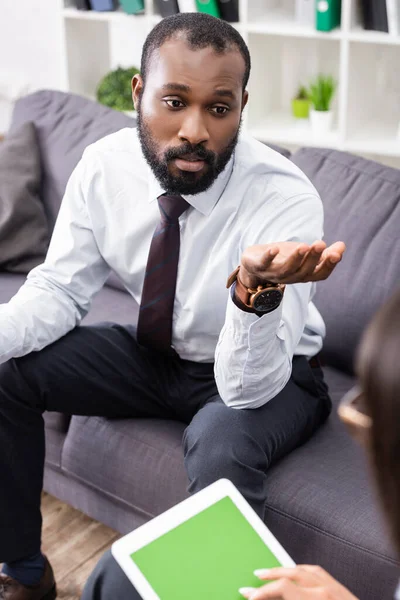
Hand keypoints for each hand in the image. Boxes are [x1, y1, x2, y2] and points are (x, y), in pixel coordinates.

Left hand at [239, 241, 345, 287]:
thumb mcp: (304, 255)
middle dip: (313, 258)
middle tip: (321, 244)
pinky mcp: (259, 266)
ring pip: (287, 269)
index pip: (320, 274)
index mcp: (304, 274)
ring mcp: (274, 273)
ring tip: (304, 246)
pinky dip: (269, 256)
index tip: (337, 253)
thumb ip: (323, 253)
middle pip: (304, 271)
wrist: (254, 264)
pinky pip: (264, 263)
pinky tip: (275, 248)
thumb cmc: (283, 259)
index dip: (328, 265)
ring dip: (295, 258)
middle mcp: (291, 277)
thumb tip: (342, 246)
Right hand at [239, 565, 358, 599]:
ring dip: (283, 569)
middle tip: (253, 582)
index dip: (261, 592)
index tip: (249, 596)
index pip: (282, 587)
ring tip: (269, 572)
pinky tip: (296, 571)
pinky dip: (302, 569)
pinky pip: (317, 572)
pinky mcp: (341, 588)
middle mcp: (324, 590)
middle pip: (289, 574)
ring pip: (302, 569)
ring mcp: (334, 587)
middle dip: (268, 578)